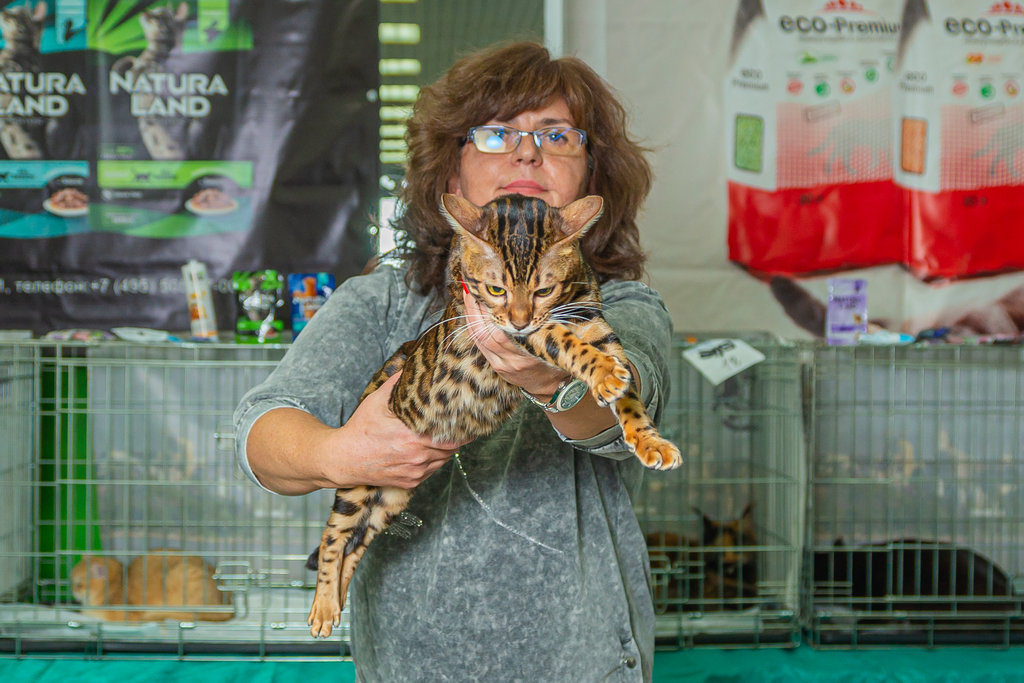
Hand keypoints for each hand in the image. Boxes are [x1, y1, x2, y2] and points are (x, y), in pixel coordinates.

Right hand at [324, 373, 465, 488]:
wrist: (343, 459)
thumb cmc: (360, 429)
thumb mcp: (377, 401)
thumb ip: (396, 383)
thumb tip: (411, 364)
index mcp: (412, 437)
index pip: (452, 436)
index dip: (463, 428)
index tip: (469, 420)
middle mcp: (417, 457)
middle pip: (451, 448)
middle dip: (457, 437)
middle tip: (462, 426)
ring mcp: (414, 472)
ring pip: (443, 461)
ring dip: (446, 449)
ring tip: (446, 436)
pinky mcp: (410, 483)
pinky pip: (431, 471)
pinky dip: (434, 461)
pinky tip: (429, 450)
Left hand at [462, 289, 568, 397]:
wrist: (549, 386)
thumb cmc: (555, 358)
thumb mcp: (555, 340)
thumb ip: (543, 322)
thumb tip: (532, 297)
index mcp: (529, 352)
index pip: (503, 331)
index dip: (491, 312)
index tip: (488, 293)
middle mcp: (512, 360)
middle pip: (485, 333)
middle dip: (475, 310)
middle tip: (471, 289)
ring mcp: (502, 364)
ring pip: (479, 338)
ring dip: (471, 316)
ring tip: (468, 296)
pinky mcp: (496, 366)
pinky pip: (479, 344)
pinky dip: (474, 326)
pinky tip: (472, 313)